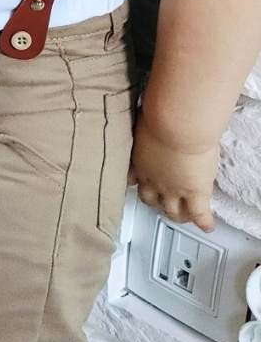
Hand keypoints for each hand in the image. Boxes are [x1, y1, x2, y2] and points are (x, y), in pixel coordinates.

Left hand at [128, 110, 219, 232]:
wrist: (177, 125)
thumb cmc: (159, 115)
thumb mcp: (145, 121)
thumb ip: (146, 126)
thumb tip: (148, 117)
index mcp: (139, 161)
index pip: (134, 179)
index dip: (140, 182)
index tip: (141, 182)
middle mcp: (153, 180)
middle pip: (150, 199)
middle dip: (156, 202)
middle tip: (161, 202)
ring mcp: (174, 189)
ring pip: (173, 211)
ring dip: (178, 215)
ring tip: (183, 216)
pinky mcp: (195, 193)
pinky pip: (199, 214)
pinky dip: (203, 222)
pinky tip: (207, 226)